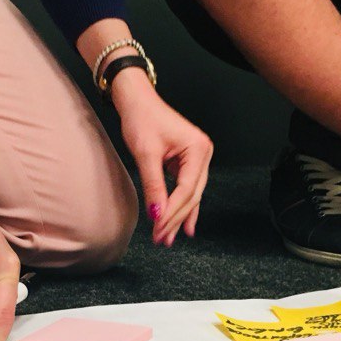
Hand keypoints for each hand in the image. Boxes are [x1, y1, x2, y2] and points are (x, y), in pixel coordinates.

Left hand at [111, 69, 213, 245]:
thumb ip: (153, 186)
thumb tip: (156, 215)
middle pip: (192, 195)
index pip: (186, 189)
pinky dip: (181, 206)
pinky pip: (186, 189)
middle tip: (162, 239)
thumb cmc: (142, 119)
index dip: (172, 212)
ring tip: (169, 238)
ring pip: (190, 195)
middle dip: (176, 219)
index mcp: (198, 149)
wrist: (137, 101)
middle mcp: (203, 153)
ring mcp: (198, 158)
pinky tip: (183, 225)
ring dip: (179, 217)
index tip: (158, 229)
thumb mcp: (146, 155)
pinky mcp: (188, 162)